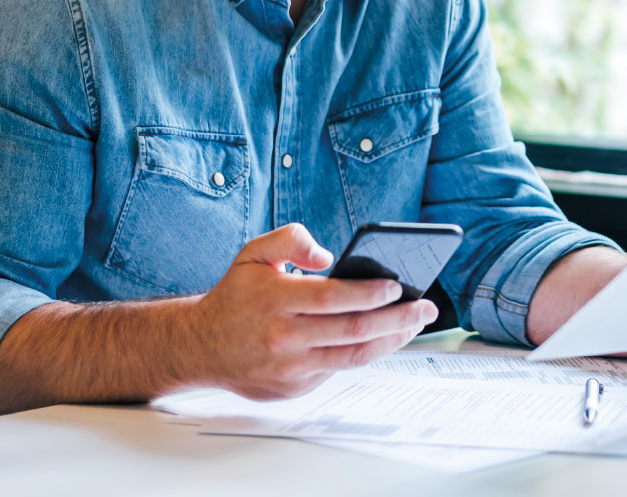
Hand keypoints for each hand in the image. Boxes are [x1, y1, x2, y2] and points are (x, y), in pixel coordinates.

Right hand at [188, 223, 437, 398]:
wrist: (200, 346)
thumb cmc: (235, 296)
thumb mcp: (253, 253)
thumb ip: (290, 238)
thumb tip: (328, 255)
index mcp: (276, 300)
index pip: (334, 297)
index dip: (370, 292)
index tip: (398, 285)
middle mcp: (284, 336)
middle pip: (353, 330)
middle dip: (398, 318)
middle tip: (426, 306)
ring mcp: (290, 367)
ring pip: (353, 357)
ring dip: (392, 340)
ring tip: (415, 323)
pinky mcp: (294, 387)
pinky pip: (338, 369)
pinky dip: (366, 353)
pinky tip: (385, 337)